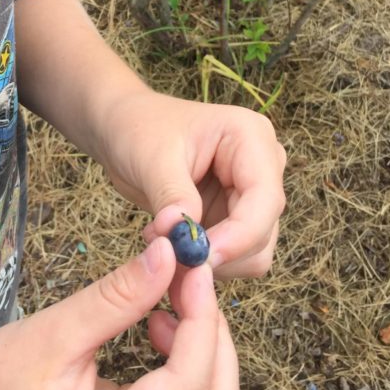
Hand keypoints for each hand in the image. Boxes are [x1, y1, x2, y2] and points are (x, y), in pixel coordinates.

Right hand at [0, 238, 249, 389]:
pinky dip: (195, 375)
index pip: (189, 385)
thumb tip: (171, 254)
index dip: (203, 319)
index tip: (193, 265)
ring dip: (210, 358)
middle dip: (214, 336)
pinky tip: (158, 335)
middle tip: (185, 280)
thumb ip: (117, 296)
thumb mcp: (53, 330)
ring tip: (165, 312)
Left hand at [97, 90, 285, 279]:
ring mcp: (251, 195)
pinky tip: (169, 240)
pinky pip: (232, 256)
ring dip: (208, 259)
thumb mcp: (151, 158)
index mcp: (251, 137)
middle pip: (262, 230)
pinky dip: (202, 259)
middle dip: (220, 251)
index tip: (201, 258)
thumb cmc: (140, 130)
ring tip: (162, 239)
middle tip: (171, 256)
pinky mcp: (234, 218)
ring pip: (252, 252)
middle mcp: (262, 167)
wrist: (125, 130)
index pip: (264, 198)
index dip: (240, 236)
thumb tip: (184, 237)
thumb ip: (171, 195)